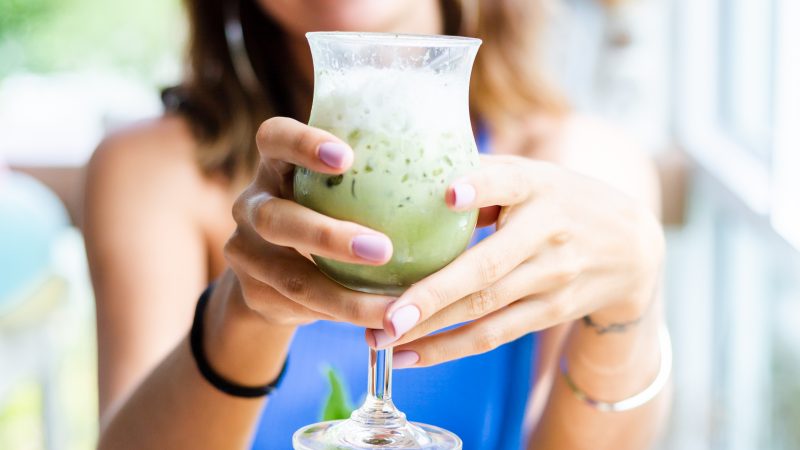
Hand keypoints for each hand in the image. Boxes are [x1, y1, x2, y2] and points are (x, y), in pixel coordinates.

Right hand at [223, 117, 395, 327]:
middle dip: (328, 236)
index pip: (275, 138)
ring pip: (291, 277)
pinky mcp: (255, 293)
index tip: (347, 157)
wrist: (277, 272)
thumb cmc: (331, 212)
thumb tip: (461, 166)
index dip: (303, 144)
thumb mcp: (340, 188)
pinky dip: (343, 315)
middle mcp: (252, 205)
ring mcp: (246, 252)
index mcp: (275, 165)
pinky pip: (301, 308)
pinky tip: (380, 320)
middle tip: (382, 249)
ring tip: (392, 308)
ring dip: (344, 296)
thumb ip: (377, 176)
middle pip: (276, 218)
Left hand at [366, 154, 663, 366]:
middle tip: (387, 315)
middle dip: (434, 294)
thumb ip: (482, 173)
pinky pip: (494, 335)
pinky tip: (410, 356)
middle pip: (487, 268)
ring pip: (485, 309)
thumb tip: (414, 172)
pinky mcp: (550, 311)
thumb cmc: (561, 201)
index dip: (481, 187)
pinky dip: (450, 348)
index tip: (448, 194)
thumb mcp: (532, 175)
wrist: (631, 247)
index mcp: (537, 188)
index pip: (509, 183)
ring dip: (431, 330)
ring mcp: (552, 278)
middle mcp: (547, 234)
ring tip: (382, 339)